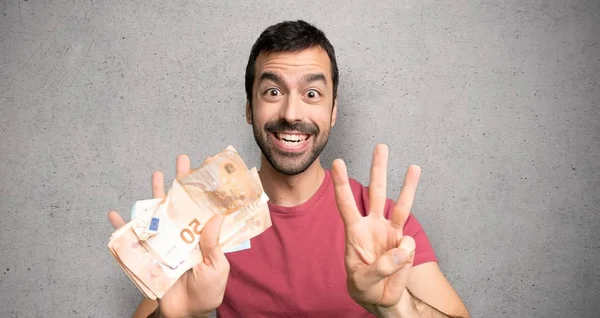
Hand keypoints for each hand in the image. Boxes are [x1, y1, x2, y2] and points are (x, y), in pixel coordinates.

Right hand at [108, 155, 228, 317]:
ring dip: (156, 194)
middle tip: (182, 159)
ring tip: (157, 174)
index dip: (206, 188)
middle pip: (182, 202)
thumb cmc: (207, 290)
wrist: (186, 312)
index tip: (208, 166)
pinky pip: (132, 238)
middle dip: (181, 180)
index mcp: (203, 235)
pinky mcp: (149, 253)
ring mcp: (166, 240)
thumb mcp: (216, 267)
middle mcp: (184, 232)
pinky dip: (121, 227)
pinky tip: (114, 214)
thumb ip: (214, 244)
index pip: (206, 206)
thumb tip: (216, 217)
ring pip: (160, 212)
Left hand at [332, 144, 420, 313]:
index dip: (342, 184)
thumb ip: (382, 266)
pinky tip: (401, 255)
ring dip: (408, 186)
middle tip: (381, 146)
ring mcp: (390, 232)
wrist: (380, 298)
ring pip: (400, 205)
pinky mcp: (405, 244)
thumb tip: (404, 246)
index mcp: (354, 231)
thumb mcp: (363, 281)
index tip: (338, 163)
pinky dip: (406, 249)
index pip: (346, 203)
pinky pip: (408, 239)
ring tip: (414, 167)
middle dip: (378, 169)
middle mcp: (373, 225)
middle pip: (376, 192)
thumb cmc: (364, 286)